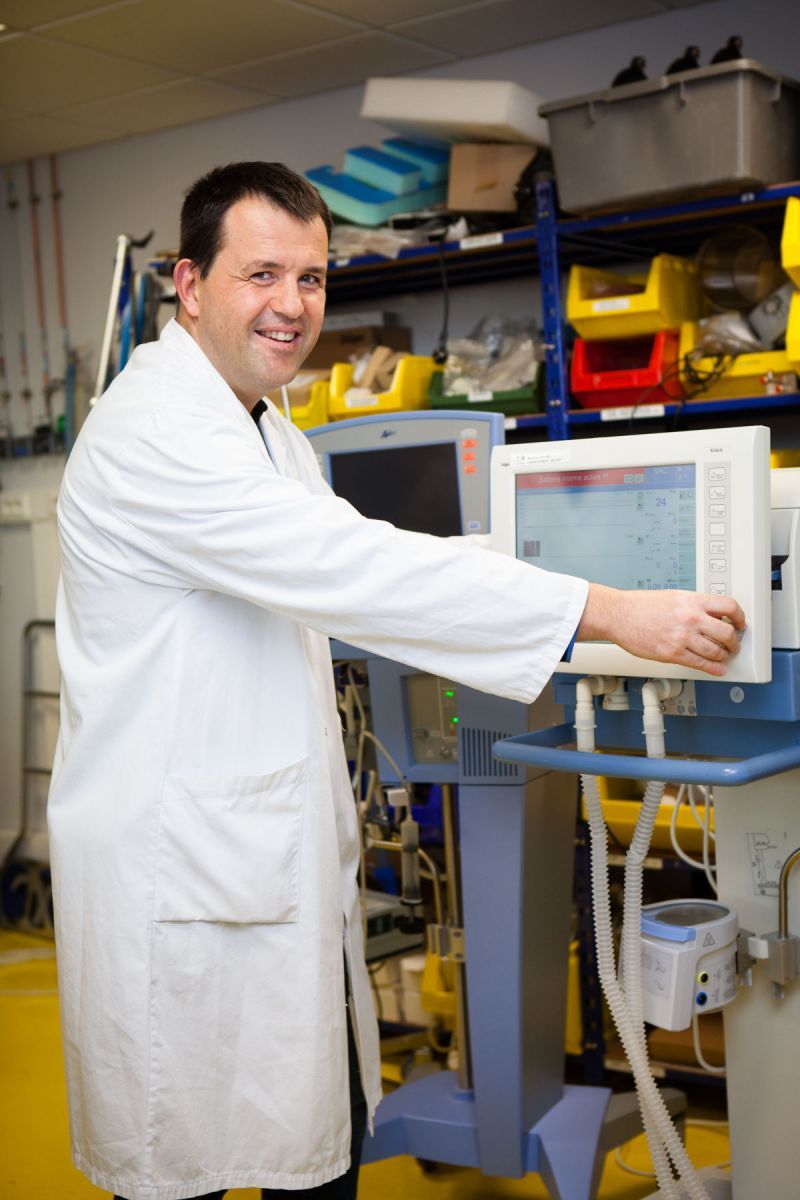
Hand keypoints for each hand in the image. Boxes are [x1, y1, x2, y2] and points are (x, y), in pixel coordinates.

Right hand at [577, 583, 745, 676]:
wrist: (619, 615)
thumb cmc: (640, 605)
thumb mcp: (673, 597)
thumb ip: (693, 606)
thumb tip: (710, 616)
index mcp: (692, 601)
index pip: (729, 607)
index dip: (740, 618)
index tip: (740, 623)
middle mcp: (691, 618)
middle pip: (727, 633)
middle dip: (734, 642)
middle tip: (734, 644)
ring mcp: (682, 637)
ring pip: (716, 651)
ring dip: (724, 656)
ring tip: (724, 657)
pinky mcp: (672, 653)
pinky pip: (700, 664)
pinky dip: (713, 668)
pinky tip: (717, 669)